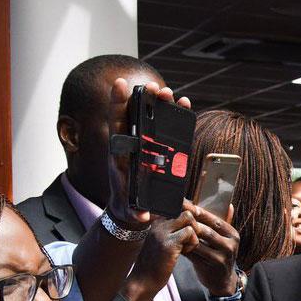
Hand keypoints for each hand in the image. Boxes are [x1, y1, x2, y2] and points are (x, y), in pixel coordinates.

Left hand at [106, 79, 191, 228]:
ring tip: (169, 92)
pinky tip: (183, 104)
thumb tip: (142, 216)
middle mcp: (131, 145)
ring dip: (160, 104)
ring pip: (151, 118)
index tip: (120, 84)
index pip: (117, 125)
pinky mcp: (158, 149)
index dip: (117, 104)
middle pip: (135, 116)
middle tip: (155, 86)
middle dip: (144, 99)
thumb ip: (136, 213)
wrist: (131, 209)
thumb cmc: (130, 207)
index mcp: (121, 156)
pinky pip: (166, 129)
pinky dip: (174, 116)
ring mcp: (145, 145)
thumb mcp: (132, 212)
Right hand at [123, 201, 200, 300]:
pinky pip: (190, 233)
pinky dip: (193, 243)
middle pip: (185, 208)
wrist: (143, 282)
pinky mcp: (168, 244)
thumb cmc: (154, 265)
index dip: (189, 212)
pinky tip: (186, 252)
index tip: (193, 226)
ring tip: (188, 246)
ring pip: (188, 217)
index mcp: (156, 222)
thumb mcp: (162, 244)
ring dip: (194, 232)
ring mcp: (162, 232)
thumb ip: (172, 232)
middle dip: (194, 223)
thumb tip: (190, 221)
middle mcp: (157, 224)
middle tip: (192, 238)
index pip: (176, 205)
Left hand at [184, 203, 239, 296]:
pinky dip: (184, 248)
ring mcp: (222, 257)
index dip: (200, 212)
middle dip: (190, 223)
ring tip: (173, 229)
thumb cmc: (219, 255)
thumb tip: (229, 205)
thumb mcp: (224, 239)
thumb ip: (224, 224)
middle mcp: (230, 245)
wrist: (223, 281)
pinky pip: (194, 255)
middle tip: (176, 216)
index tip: (186, 206)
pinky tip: (175, 244)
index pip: (215, 220)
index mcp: (233, 235)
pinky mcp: (212, 267)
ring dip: (185, 236)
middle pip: (207, 231)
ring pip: (199, 243)